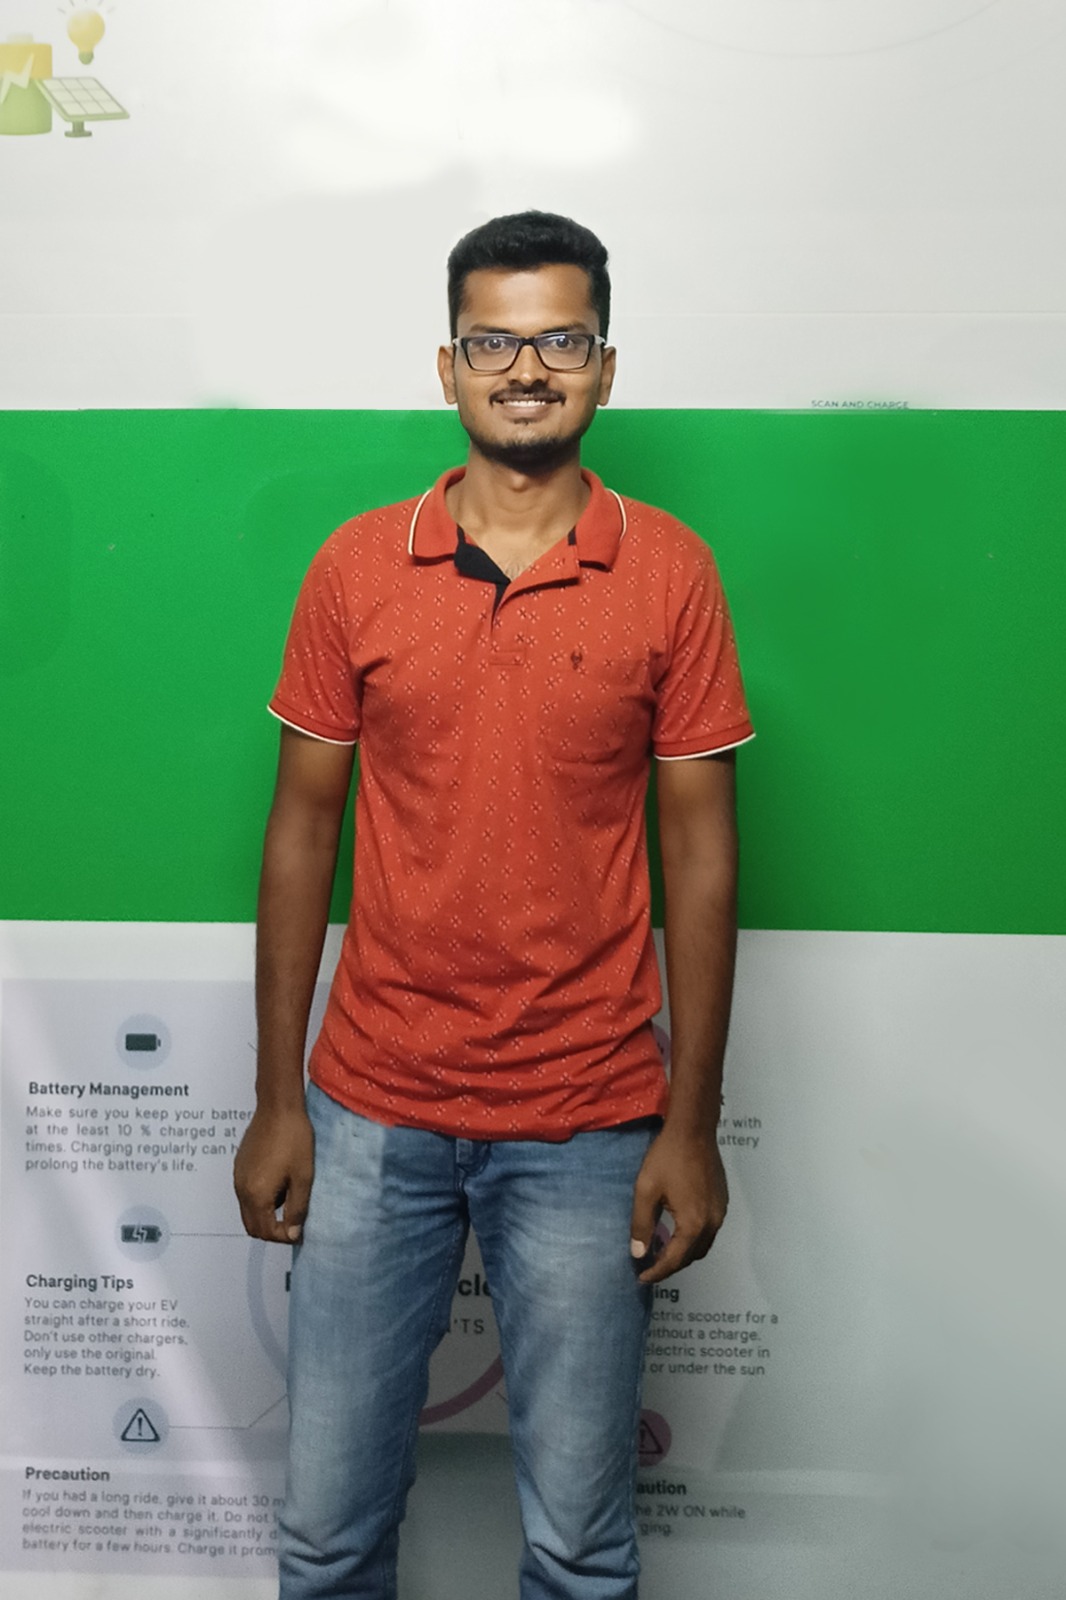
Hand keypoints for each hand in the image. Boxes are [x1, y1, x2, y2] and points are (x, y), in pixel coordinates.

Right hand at [233, 1105, 314, 1244]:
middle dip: (271, 1231)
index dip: (283, 1237)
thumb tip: (292, 1234)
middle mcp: (241, 1189)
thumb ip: (296, 1208)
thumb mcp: (302, 1177)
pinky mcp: (239, 1166)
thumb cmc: (294, 1139)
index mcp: (256, 1194)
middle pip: (251, 1226)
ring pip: (247, 1210)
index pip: (265, 1231)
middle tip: (292, 1225)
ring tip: (289, 1203)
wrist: (278, 1106)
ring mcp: (237, 1177)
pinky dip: (259, 1200)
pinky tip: (279, 1185)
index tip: (299, 1232)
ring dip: (265, 1215)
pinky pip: (246, 1194)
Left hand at [629, 1125, 727, 1283]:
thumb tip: (639, 1253)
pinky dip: (693, 1238)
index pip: (675, 1260)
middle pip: (692, 1256)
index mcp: (694, 1223)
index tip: (641, 1278)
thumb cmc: (667, 1157)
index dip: (657, 1272)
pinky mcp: (722, 1201)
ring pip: (702, 1245)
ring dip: (683, 1253)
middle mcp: (712, 1222)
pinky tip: (676, 1231)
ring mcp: (720, 1212)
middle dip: (671, 1265)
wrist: (693, 1129)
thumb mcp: (646, 1190)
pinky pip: (708, 1230)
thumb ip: (641, 1224)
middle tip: (649, 1267)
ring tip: (661, 1252)